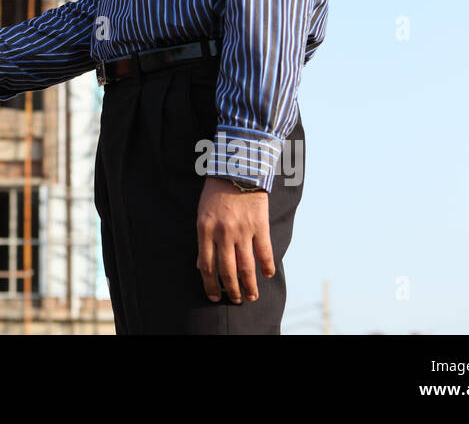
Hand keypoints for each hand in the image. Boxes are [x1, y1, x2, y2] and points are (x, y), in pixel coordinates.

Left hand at [195, 177, 273, 303]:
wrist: (236, 169)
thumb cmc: (215, 193)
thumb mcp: (202, 215)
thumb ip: (203, 240)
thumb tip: (202, 267)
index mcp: (205, 230)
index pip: (207, 266)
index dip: (210, 285)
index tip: (214, 296)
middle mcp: (223, 233)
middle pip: (227, 271)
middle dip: (231, 290)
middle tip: (235, 300)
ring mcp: (242, 230)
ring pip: (246, 266)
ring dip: (249, 285)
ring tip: (251, 296)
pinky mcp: (259, 225)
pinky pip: (264, 252)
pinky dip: (266, 266)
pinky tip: (267, 275)